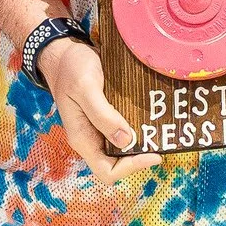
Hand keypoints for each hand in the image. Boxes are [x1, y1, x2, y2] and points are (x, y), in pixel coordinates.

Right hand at [36, 32, 159, 180]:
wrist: (62, 54)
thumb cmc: (71, 68)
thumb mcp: (86, 88)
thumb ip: (103, 115)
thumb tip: (126, 141)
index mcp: (82, 139)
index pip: (107, 171)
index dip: (131, 167)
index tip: (154, 154)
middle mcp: (91, 138)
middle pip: (118, 163)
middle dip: (140, 157)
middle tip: (163, 142)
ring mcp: (98, 128)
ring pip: (122, 148)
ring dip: (142, 144)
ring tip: (163, 132)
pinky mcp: (106, 116)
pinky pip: (124, 131)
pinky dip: (139, 129)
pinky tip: (152, 118)